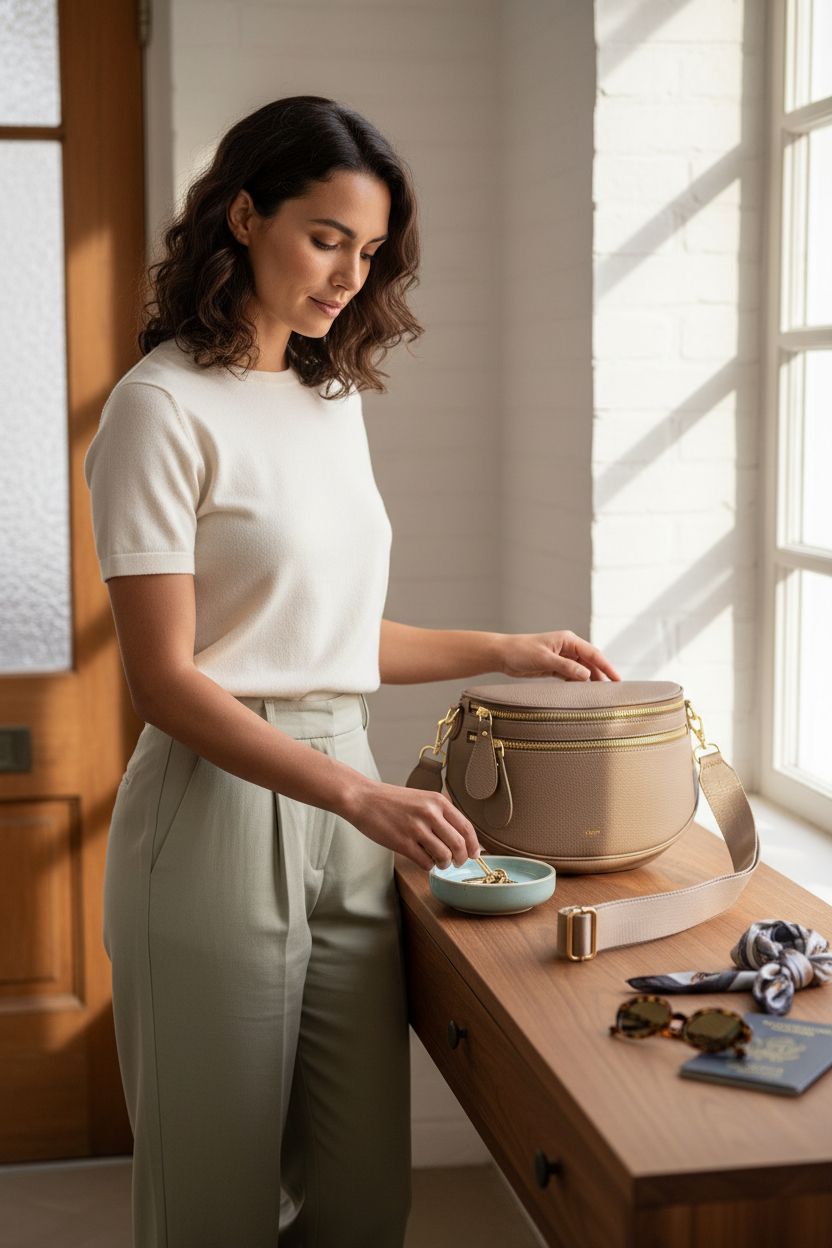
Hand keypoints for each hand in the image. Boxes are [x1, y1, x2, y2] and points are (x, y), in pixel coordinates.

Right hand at [342, 777, 482, 872]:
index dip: (473, 845)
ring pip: (444, 856)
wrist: (363, 799)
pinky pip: (425, 862)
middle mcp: (430, 813)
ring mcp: (416, 828)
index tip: (474, 854)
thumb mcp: (422, 798)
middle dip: (461, 858)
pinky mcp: (402, 843)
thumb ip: (440, 813)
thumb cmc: (391, 800)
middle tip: (458, 862)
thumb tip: (459, 836)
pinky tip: (424, 861)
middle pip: (458, 844)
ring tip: (440, 863)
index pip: (466, 827)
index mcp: (438, 801)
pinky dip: (428, 866)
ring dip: (444, 864)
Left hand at [498, 629, 620, 681]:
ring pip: (581, 670)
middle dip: (601, 675)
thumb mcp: (544, 659)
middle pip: (590, 662)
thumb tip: (587, 675)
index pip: (593, 653)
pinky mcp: (554, 667)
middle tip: (611, 691)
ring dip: (589, 680)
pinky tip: (581, 692)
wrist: (502, 654)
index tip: (617, 679)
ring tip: (598, 694)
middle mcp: (567, 647)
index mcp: (568, 640)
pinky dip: (577, 683)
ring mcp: (561, 657)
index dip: (606, 666)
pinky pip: (571, 675)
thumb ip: (566, 667)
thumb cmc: (521, 651)